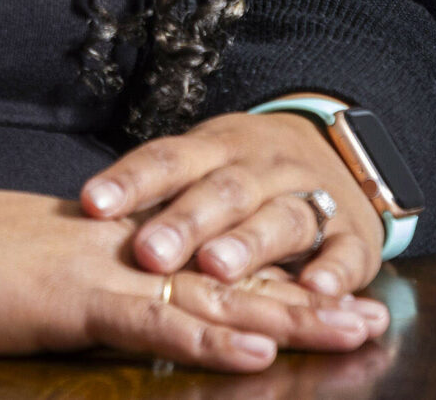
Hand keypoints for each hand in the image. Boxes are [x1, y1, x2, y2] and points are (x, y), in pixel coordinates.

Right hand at [0, 191, 389, 375]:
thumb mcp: (23, 273)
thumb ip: (76, 285)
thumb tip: (107, 305)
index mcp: (107, 240)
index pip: (201, 257)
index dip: (266, 275)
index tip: (325, 288)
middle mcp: (117, 245)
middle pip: (226, 268)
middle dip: (303, 292)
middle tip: (373, 309)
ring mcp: (99, 267)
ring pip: (211, 289)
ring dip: (286, 313)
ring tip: (351, 328)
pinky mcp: (73, 298)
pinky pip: (155, 319)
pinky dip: (210, 332)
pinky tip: (257, 349)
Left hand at [80, 112, 385, 298]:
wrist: (341, 152)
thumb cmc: (245, 174)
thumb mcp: (203, 167)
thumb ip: (157, 194)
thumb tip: (82, 219)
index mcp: (217, 147)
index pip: (168, 157)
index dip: (130, 181)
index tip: (92, 204)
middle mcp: (263, 167)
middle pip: (222, 191)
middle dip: (185, 221)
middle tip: (150, 251)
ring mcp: (312, 197)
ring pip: (280, 217)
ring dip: (249, 244)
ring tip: (218, 267)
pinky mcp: (353, 235)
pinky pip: (345, 251)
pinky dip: (334, 271)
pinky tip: (316, 289)